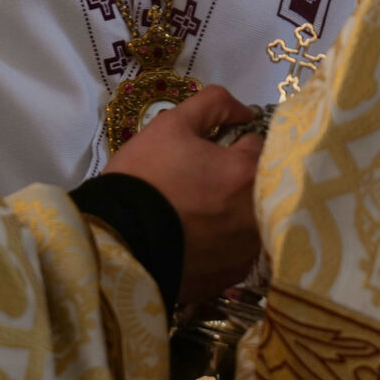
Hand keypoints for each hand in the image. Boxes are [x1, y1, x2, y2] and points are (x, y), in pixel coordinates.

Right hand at [107, 84, 260, 306]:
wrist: (118, 239)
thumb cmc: (145, 176)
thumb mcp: (171, 125)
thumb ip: (213, 104)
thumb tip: (244, 111)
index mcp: (247, 172)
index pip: (258, 146)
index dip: (234, 145)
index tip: (212, 152)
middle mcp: (258, 213)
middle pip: (261, 186)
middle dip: (239, 181)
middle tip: (204, 184)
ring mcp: (247, 249)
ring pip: (252, 219)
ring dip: (235, 213)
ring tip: (199, 214)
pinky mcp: (231, 275)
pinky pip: (237, 251)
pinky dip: (224, 244)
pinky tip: (198, 240)